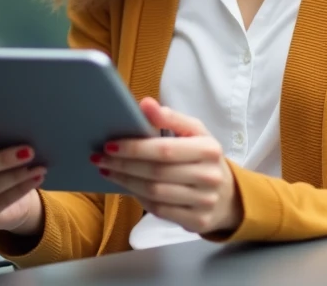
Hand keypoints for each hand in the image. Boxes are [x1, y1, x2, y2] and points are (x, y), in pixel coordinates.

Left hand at [94, 97, 242, 235]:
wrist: (227, 196)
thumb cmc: (203, 158)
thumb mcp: (194, 133)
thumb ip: (170, 118)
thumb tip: (145, 104)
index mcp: (208, 148)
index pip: (165, 149)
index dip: (135, 148)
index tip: (110, 144)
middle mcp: (209, 176)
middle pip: (157, 172)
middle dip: (123, 165)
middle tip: (99, 158)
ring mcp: (204, 201)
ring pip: (155, 193)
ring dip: (126, 182)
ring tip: (107, 171)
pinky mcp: (197, 221)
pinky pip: (159, 210)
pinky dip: (139, 198)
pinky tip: (127, 187)